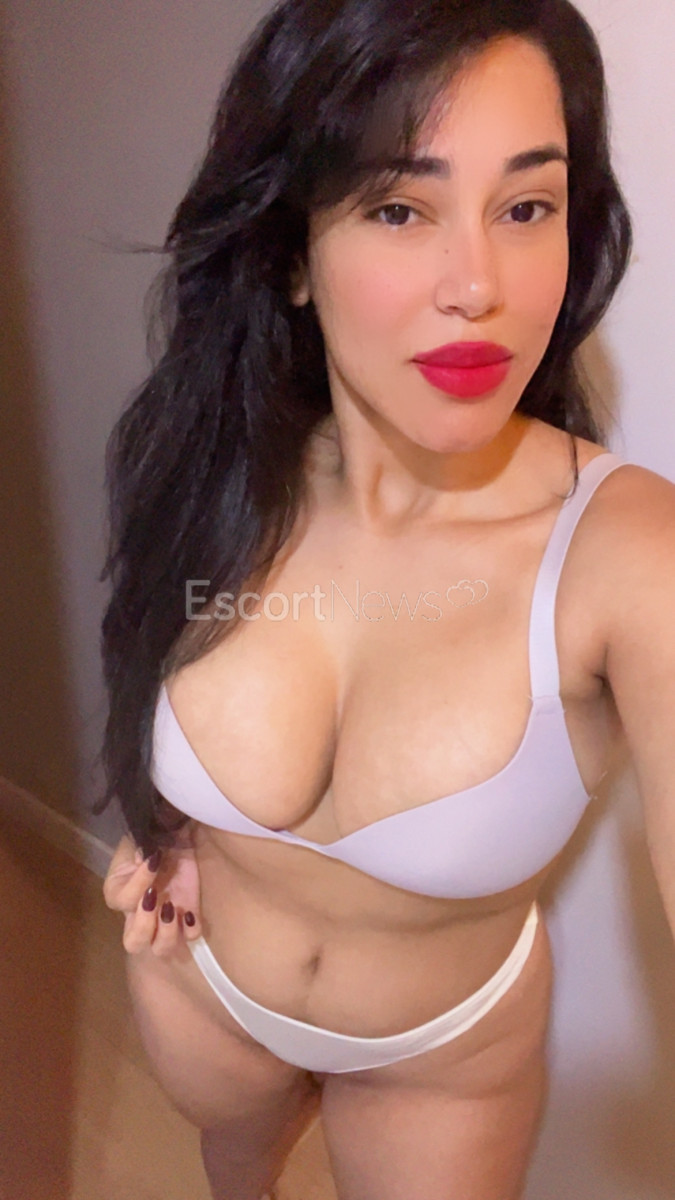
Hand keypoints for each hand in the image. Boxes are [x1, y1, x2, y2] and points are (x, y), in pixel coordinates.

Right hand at [103, 832, 202, 956]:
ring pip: (159, 949)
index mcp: (119, 892)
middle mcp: (138, 914)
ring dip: (167, 933)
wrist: (176, 838)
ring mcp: (163, 920)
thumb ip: (139, 845)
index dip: (138, 883)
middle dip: (144, 926)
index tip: (154, 860)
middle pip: (133, 942)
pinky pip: (189, 937)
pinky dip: (191, 929)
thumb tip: (144, 857)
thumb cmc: (152, 838)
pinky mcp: (187, 918)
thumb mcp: (142, 837)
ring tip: (173, 908)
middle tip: (156, 900)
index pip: (122, 901)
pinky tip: (191, 913)